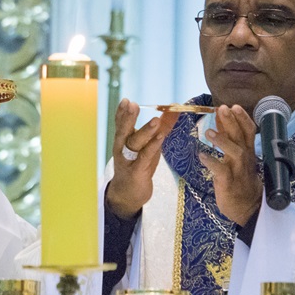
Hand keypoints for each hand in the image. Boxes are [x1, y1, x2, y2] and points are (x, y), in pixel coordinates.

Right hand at [105, 99, 178, 218]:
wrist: (128, 195)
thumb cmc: (138, 166)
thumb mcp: (148, 145)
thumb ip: (161, 127)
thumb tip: (174, 110)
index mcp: (122, 140)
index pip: (120, 123)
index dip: (122, 112)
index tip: (126, 100)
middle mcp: (122, 149)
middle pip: (123, 130)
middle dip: (127, 117)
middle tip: (132, 104)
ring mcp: (128, 161)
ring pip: (134, 143)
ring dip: (145, 131)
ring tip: (155, 120)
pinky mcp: (136, 172)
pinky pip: (144, 157)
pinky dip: (152, 147)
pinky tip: (160, 138)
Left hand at [198, 105, 261, 225]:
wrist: (247, 207)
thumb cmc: (240, 181)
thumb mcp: (236, 159)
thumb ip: (229, 141)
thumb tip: (220, 122)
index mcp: (247, 152)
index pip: (249, 131)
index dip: (243, 118)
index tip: (234, 105)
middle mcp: (245, 159)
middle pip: (241, 137)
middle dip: (232, 121)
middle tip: (222, 108)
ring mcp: (238, 170)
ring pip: (235, 152)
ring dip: (222, 140)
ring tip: (209, 131)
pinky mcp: (229, 182)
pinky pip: (221, 171)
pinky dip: (212, 162)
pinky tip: (202, 156)